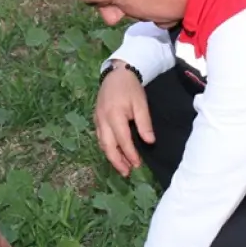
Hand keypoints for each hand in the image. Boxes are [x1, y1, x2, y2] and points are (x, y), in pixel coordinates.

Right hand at [94, 61, 153, 177]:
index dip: (130, 154)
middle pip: (108, 146)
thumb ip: (144, 123)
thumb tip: (149, 142)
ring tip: (122, 167)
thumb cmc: (130, 88)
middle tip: (127, 173)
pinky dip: (107, 148)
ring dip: (112, 157)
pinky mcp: (96, 119)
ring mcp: (97, 120)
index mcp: (114, 115)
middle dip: (117, 161)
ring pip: (102, 143)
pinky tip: (115, 153)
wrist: (116, 73)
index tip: (137, 164)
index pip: (122, 140)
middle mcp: (102, 119)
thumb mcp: (141, 103)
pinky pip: (100, 137)